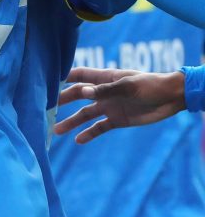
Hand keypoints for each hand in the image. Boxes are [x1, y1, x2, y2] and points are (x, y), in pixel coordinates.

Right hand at [55, 68, 186, 142]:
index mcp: (104, 78)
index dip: (63, 77)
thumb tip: (83, 92)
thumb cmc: (150, 85)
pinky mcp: (117, 120)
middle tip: (45, 108)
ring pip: (85, 114)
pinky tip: (78, 141)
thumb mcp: (128, 86)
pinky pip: (99, 127)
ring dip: (71, 122)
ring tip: (56, 130)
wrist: (171, 99)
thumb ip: (105, 90)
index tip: (46, 81)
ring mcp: (109, 107)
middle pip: (77, 95)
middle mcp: (103, 92)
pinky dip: (89, 134)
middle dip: (62, 101)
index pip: (78, 75)